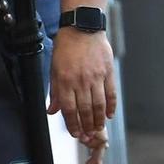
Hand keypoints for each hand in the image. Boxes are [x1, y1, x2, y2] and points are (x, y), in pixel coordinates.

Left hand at [48, 26, 116, 144]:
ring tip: (98, 128)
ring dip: (99, 120)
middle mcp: (80, 81)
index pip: (69, 109)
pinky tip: (109, 115)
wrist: (82, 28)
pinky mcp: (108, 72)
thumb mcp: (54, 68)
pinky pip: (111, 94)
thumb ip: (54, 92)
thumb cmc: (66, 47)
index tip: (75, 133)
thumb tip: (51, 110)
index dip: (72, 124)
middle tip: (88, 136)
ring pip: (99, 105)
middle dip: (87, 126)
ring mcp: (96, 77)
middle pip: (85, 110)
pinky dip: (111, 107)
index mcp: (65, 80)